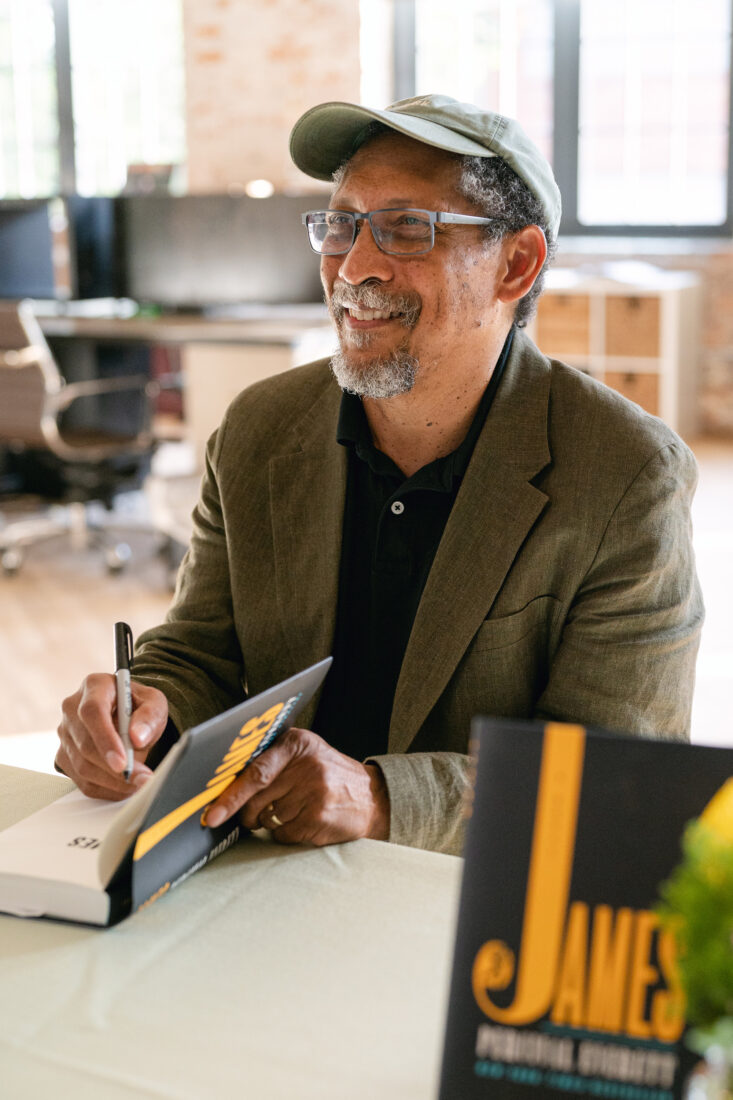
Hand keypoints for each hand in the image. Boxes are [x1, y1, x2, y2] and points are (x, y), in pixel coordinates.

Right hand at [56, 674, 167, 799]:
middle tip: (142, 778)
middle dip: (115, 769)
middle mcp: (72, 708)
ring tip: (139, 781)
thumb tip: (137, 737)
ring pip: (83, 767)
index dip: (106, 740)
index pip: (92, 713)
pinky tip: (125, 786)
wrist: (127, 714)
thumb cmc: (139, 705)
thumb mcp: (154, 702)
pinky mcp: (65, 756)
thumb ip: (150, 715)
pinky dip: (106, 789)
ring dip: (113, 782)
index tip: (122, 762)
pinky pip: (82, 780)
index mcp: (95, 686)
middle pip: (85, 745)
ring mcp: (65, 734)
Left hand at [204, 727, 389, 845]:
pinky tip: (303, 821)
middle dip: (246, 813)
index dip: (230, 795)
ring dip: (270, 822)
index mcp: (297, 743)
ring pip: (267, 819)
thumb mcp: (305, 754)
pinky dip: (286, 833)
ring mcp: (315, 792)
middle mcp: (306, 765)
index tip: (211, 815)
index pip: (255, 771)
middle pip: (256, 799)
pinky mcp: (320, 817)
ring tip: (292, 810)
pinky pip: (283, 834)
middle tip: (249, 816)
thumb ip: (271, 760)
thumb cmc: (329, 775)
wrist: (373, 797)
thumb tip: (224, 785)